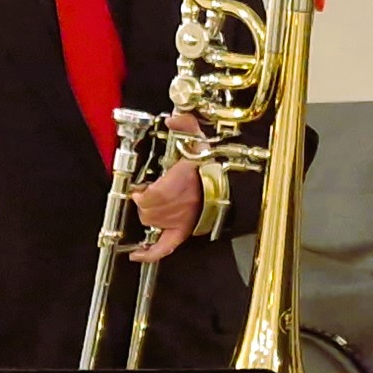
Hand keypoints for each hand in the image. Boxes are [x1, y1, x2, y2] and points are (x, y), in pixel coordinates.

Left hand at [127, 115, 207, 261]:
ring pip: (152, 222)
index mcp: (181, 182)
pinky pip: (164, 246)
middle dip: (143, 202)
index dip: (142, 193)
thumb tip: (173, 118)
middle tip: (144, 193)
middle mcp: (180, 204)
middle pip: (148, 210)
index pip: (152, 195)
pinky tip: (136, 254)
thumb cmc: (215, 166)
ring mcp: (181, 220)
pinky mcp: (184, 232)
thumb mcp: (201, 140)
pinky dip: (149, 253)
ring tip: (151, 206)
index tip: (139, 188)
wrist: (235, 188)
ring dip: (148, 215)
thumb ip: (186, 126)